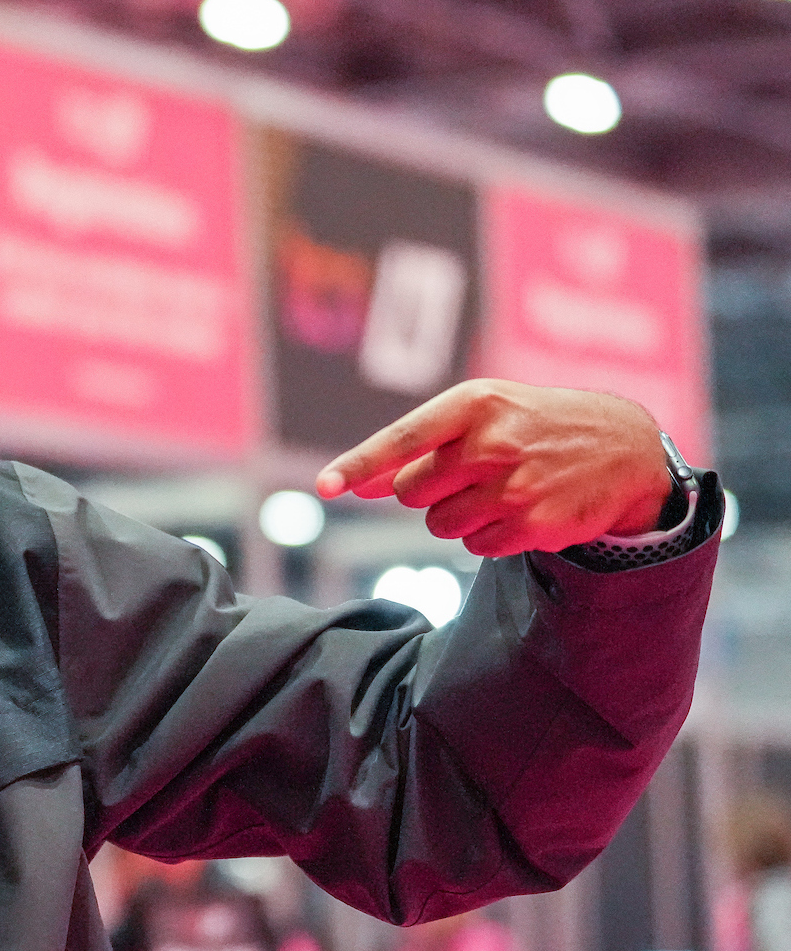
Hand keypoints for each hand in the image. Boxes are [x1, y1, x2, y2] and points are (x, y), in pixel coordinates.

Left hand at [316, 379, 675, 556]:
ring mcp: (515, 485)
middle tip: (469, 475)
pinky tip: (519, 512)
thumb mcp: (483, 414)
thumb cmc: (534, 426)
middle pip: (410, 491)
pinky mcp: (535, 523)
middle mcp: (493, 442)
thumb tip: (357, 484)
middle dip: (426, 491)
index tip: (324, 487)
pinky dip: (487, 537)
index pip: (402, 440)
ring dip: (456, 516)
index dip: (358, 465)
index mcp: (475, 403)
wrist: (626, 448)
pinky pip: (475, 546)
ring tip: (498, 491)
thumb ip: (419, 447)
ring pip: (438, 524)